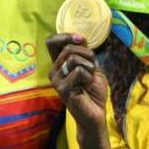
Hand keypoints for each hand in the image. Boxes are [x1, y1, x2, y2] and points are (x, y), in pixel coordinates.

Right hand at [46, 33, 116, 148]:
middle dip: (87, 55)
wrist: (96, 113)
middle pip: (68, 48)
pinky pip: (78, 71)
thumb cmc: (93, 91)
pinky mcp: (61, 88)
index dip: (65, 36)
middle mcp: (54, 70)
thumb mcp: (91, 67)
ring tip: (88, 81)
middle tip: (91, 70)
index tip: (80, 39)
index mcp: (59, 64)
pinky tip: (86, 87)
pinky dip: (88, 77)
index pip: (52, 42)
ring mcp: (56, 79)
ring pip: (73, 58)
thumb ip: (84, 53)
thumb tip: (79, 38)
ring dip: (89, 67)